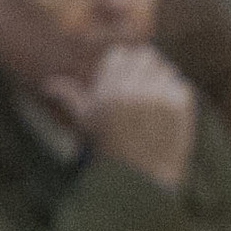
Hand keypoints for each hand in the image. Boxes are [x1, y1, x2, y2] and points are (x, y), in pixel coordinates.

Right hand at [41, 45, 196, 192]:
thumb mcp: (86, 121)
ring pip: (166, 69)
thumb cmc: (109, 147)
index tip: (126, 76)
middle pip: (146, 56)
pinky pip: (182, 86)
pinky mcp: (180, 108)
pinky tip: (169, 108)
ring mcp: (159, 98)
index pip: (121, 53)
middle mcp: (133, 90)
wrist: (140, 176)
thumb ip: (70, 97)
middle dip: (145, 67)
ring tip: (156, 97)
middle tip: (144, 82)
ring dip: (162, 79)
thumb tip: (49, 83)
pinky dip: (176, 93)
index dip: (125, 63)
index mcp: (108, 90)